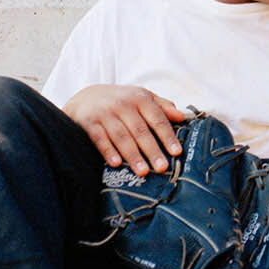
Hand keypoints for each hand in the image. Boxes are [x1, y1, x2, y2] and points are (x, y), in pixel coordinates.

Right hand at [63, 84, 186, 175]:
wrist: (86, 97)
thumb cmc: (121, 101)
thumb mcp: (142, 97)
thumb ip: (162, 106)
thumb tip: (182, 116)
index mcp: (140, 98)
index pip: (157, 118)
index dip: (167, 136)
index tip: (176, 152)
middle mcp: (123, 104)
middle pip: (140, 130)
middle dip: (152, 150)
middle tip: (162, 167)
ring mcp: (105, 113)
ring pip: (121, 136)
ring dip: (132, 155)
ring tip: (143, 172)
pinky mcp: (89, 122)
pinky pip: (99, 138)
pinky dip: (108, 151)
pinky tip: (116, 164)